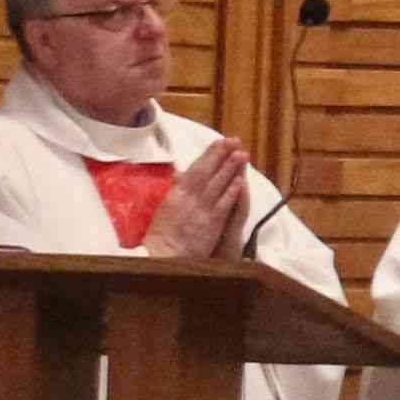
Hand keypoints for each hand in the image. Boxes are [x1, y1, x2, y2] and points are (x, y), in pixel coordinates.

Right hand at [142, 138, 249, 259]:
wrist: (160, 260)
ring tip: (242, 154)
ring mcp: (200, 211)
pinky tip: (241, 180)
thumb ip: (174, 194)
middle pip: (207, 172)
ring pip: (218, 184)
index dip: (207, 155)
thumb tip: (179, 176)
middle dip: (221, 155)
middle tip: (233, 140)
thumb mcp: (161, 212)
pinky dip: (232, 191)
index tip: (218, 143)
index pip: (193, 170)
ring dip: (230, 168)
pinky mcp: (210, 224)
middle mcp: (187, 199)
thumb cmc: (158, 240)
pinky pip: (224, 204)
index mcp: (173, 196)